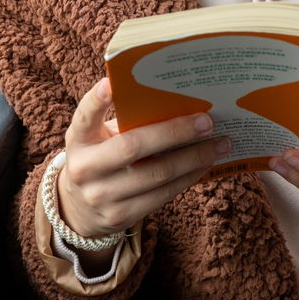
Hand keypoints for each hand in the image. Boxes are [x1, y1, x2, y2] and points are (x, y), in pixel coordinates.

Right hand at [55, 78, 228, 240]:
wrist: (79, 209)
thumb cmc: (99, 159)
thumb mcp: (97, 139)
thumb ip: (123, 122)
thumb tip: (177, 103)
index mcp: (78, 140)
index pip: (84, 116)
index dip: (96, 100)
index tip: (111, 83)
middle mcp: (85, 168)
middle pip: (134, 147)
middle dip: (174, 132)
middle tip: (207, 121)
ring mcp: (102, 195)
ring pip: (157, 174)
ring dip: (194, 158)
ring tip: (219, 144)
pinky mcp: (120, 216)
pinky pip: (163, 195)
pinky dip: (188, 177)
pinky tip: (204, 164)